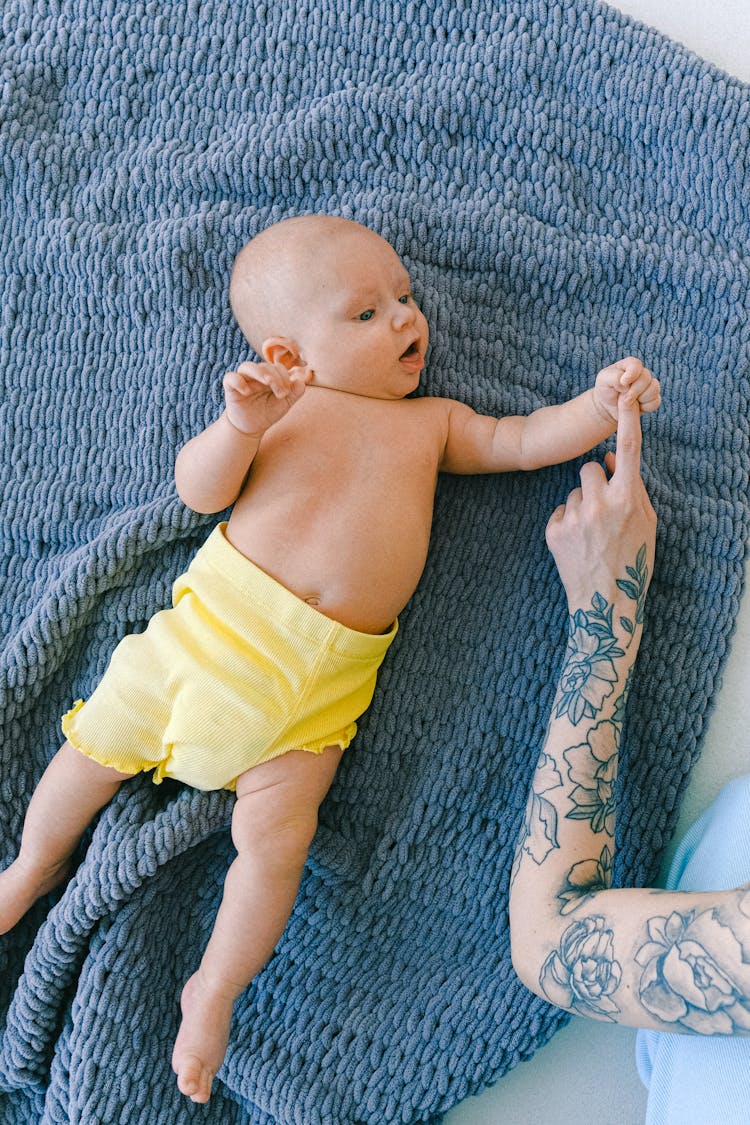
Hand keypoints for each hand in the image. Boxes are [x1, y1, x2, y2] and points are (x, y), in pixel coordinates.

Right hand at [222, 361, 312, 436]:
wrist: (251, 428)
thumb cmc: (267, 412)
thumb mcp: (284, 404)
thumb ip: (294, 393)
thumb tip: (301, 380)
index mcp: (269, 376)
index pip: (277, 368)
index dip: (284, 377)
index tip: (286, 393)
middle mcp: (255, 375)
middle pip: (264, 366)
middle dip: (275, 378)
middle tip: (281, 393)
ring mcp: (242, 380)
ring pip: (247, 366)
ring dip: (259, 372)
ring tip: (268, 383)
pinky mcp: (230, 388)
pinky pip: (230, 378)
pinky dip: (238, 381)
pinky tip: (246, 391)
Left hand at [545, 398, 656, 614]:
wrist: (605, 602)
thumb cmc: (632, 561)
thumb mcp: (645, 523)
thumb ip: (631, 487)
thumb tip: (607, 457)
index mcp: (628, 500)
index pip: (627, 450)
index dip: (626, 420)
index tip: (624, 396)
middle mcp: (600, 504)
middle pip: (588, 468)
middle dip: (595, 481)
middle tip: (603, 509)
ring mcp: (574, 517)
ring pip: (573, 491)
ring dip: (581, 504)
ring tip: (591, 534)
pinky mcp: (554, 531)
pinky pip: (560, 511)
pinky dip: (567, 522)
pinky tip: (578, 544)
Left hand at [593, 356, 660, 425]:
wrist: (608, 406)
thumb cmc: (605, 389)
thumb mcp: (603, 380)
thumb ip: (614, 377)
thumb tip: (627, 384)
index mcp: (629, 365)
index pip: (636, 365)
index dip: (632, 374)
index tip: (624, 382)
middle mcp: (641, 373)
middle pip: (646, 377)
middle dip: (635, 390)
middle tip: (624, 398)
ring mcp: (648, 385)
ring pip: (654, 389)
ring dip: (641, 398)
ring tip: (629, 402)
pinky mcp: (652, 398)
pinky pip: (656, 401)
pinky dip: (646, 407)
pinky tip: (637, 407)